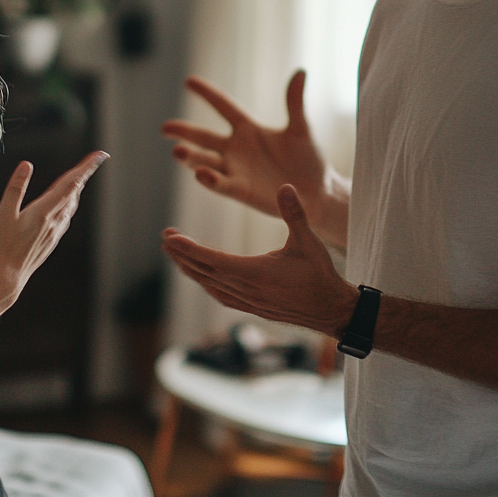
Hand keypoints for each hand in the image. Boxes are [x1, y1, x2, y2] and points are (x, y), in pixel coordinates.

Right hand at [0, 151, 107, 302]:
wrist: (6, 277)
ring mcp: (55, 232)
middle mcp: (54, 221)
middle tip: (91, 162)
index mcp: (44, 211)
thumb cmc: (2, 246)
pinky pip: (66, 218)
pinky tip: (65, 207)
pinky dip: (69, 205)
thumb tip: (27, 165)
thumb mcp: (4, 213)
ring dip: (76, 189)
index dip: (86, 168)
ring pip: (71, 206)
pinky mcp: (52, 241)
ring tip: (79, 179)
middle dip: (83, 174)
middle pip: (74, 192)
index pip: (70, 183)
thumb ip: (16, 188)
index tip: (99, 156)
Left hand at [162, 184, 358, 337]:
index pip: (212, 259)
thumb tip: (285, 186)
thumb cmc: (321, 275)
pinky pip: (220, 295)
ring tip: (176, 254)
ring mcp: (247, 301)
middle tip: (165, 239)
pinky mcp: (252, 307)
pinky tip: (202, 278)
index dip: (189, 248)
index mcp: (255, 273)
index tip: (170, 238)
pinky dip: (206, 283)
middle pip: (204, 272)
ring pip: (210, 285)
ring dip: (191, 269)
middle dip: (182, 255)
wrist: (331, 311)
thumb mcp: (309, 241)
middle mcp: (246, 290)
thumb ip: (295, 213)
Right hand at [163, 71, 329, 222]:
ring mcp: (236, 170)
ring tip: (177, 151)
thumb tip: (301, 71)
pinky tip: (201, 174)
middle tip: (165, 128)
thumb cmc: (309, 159)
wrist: (318, 193)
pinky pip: (221, 184)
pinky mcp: (241, 190)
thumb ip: (294, 102)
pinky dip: (210, 179)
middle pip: (203, 137)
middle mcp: (236, 149)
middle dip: (184, 132)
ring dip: (191, 157)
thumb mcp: (301, 128)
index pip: (223, 106)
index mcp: (248, 129)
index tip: (188, 81)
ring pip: (206, 161)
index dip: (207, 94)